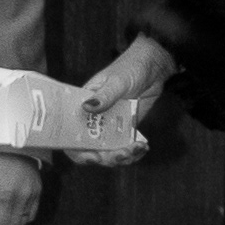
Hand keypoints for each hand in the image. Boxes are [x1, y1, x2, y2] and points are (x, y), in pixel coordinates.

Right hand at [67, 33, 171, 168]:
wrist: (154, 66)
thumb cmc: (130, 67)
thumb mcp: (116, 81)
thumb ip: (104, 95)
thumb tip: (86, 107)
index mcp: (83, 105)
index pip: (70, 133)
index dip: (77, 150)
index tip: (93, 157)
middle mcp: (94, 118)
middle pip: (90, 148)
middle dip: (106, 158)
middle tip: (121, 155)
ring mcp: (111, 124)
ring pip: (109, 151)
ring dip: (122, 157)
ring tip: (138, 149)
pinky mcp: (127, 127)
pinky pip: (125, 147)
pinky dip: (134, 152)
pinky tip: (143, 147)